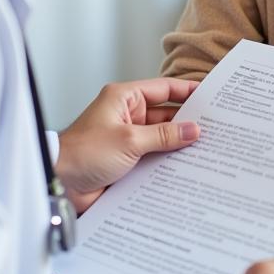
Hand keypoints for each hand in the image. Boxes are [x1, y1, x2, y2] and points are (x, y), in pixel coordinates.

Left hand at [57, 77, 199, 212]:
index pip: (164, 89)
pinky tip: (185, 167)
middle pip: (165, 115)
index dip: (187, 91)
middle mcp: (127, 115)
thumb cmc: (82, 153)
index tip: (210, 95)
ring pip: (161, 138)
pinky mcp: (127, 160)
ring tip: (205, 149)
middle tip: (214, 126)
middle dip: (187, 122)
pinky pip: (154, 157)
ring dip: (178, 144)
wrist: (59, 183)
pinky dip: (167, 161)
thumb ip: (163, 135)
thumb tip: (192, 129)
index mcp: (124, 98)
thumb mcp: (129, 140)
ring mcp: (128, 138)